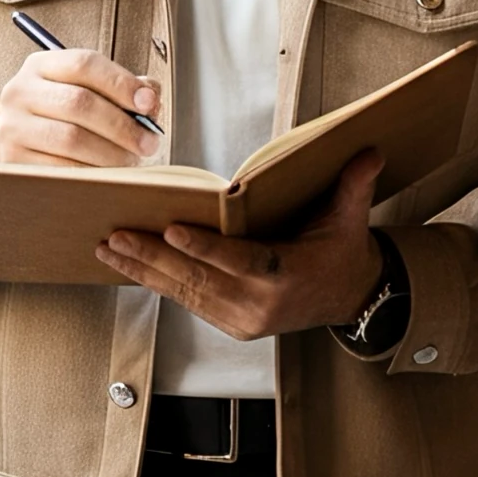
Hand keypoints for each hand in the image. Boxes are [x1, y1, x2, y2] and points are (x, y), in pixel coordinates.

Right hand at [0, 47, 161, 167]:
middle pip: (79, 102)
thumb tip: (151, 99)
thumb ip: (123, 90)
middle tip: (149, 142)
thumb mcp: (88, 92)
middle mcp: (20, 92)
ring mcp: (13, 127)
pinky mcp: (13, 161)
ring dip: (111, 153)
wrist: (23, 148)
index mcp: (41, 66)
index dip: (122, 83)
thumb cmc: (64, 118)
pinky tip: (108, 176)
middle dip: (122, 125)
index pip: (84, 63)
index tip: (149, 104)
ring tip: (131, 160)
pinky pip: (61, 169)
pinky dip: (92, 174)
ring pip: (71, 139)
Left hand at [95, 150, 385, 337]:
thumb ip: (354, 186)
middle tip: (118, 236)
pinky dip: (157, 282)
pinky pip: (188, 302)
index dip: (204, 249)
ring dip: (143, 271)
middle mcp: (259, 306)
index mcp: (286, 277)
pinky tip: (131, 265)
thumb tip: (368, 152)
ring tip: (110, 249)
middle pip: (199, 280)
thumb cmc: (344, 255)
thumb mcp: (352, 220)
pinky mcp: (231, 324)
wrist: (351, 300)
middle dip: (152, 257)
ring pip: (185, 293)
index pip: (240, 262)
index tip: (171, 231)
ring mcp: (242, 320)